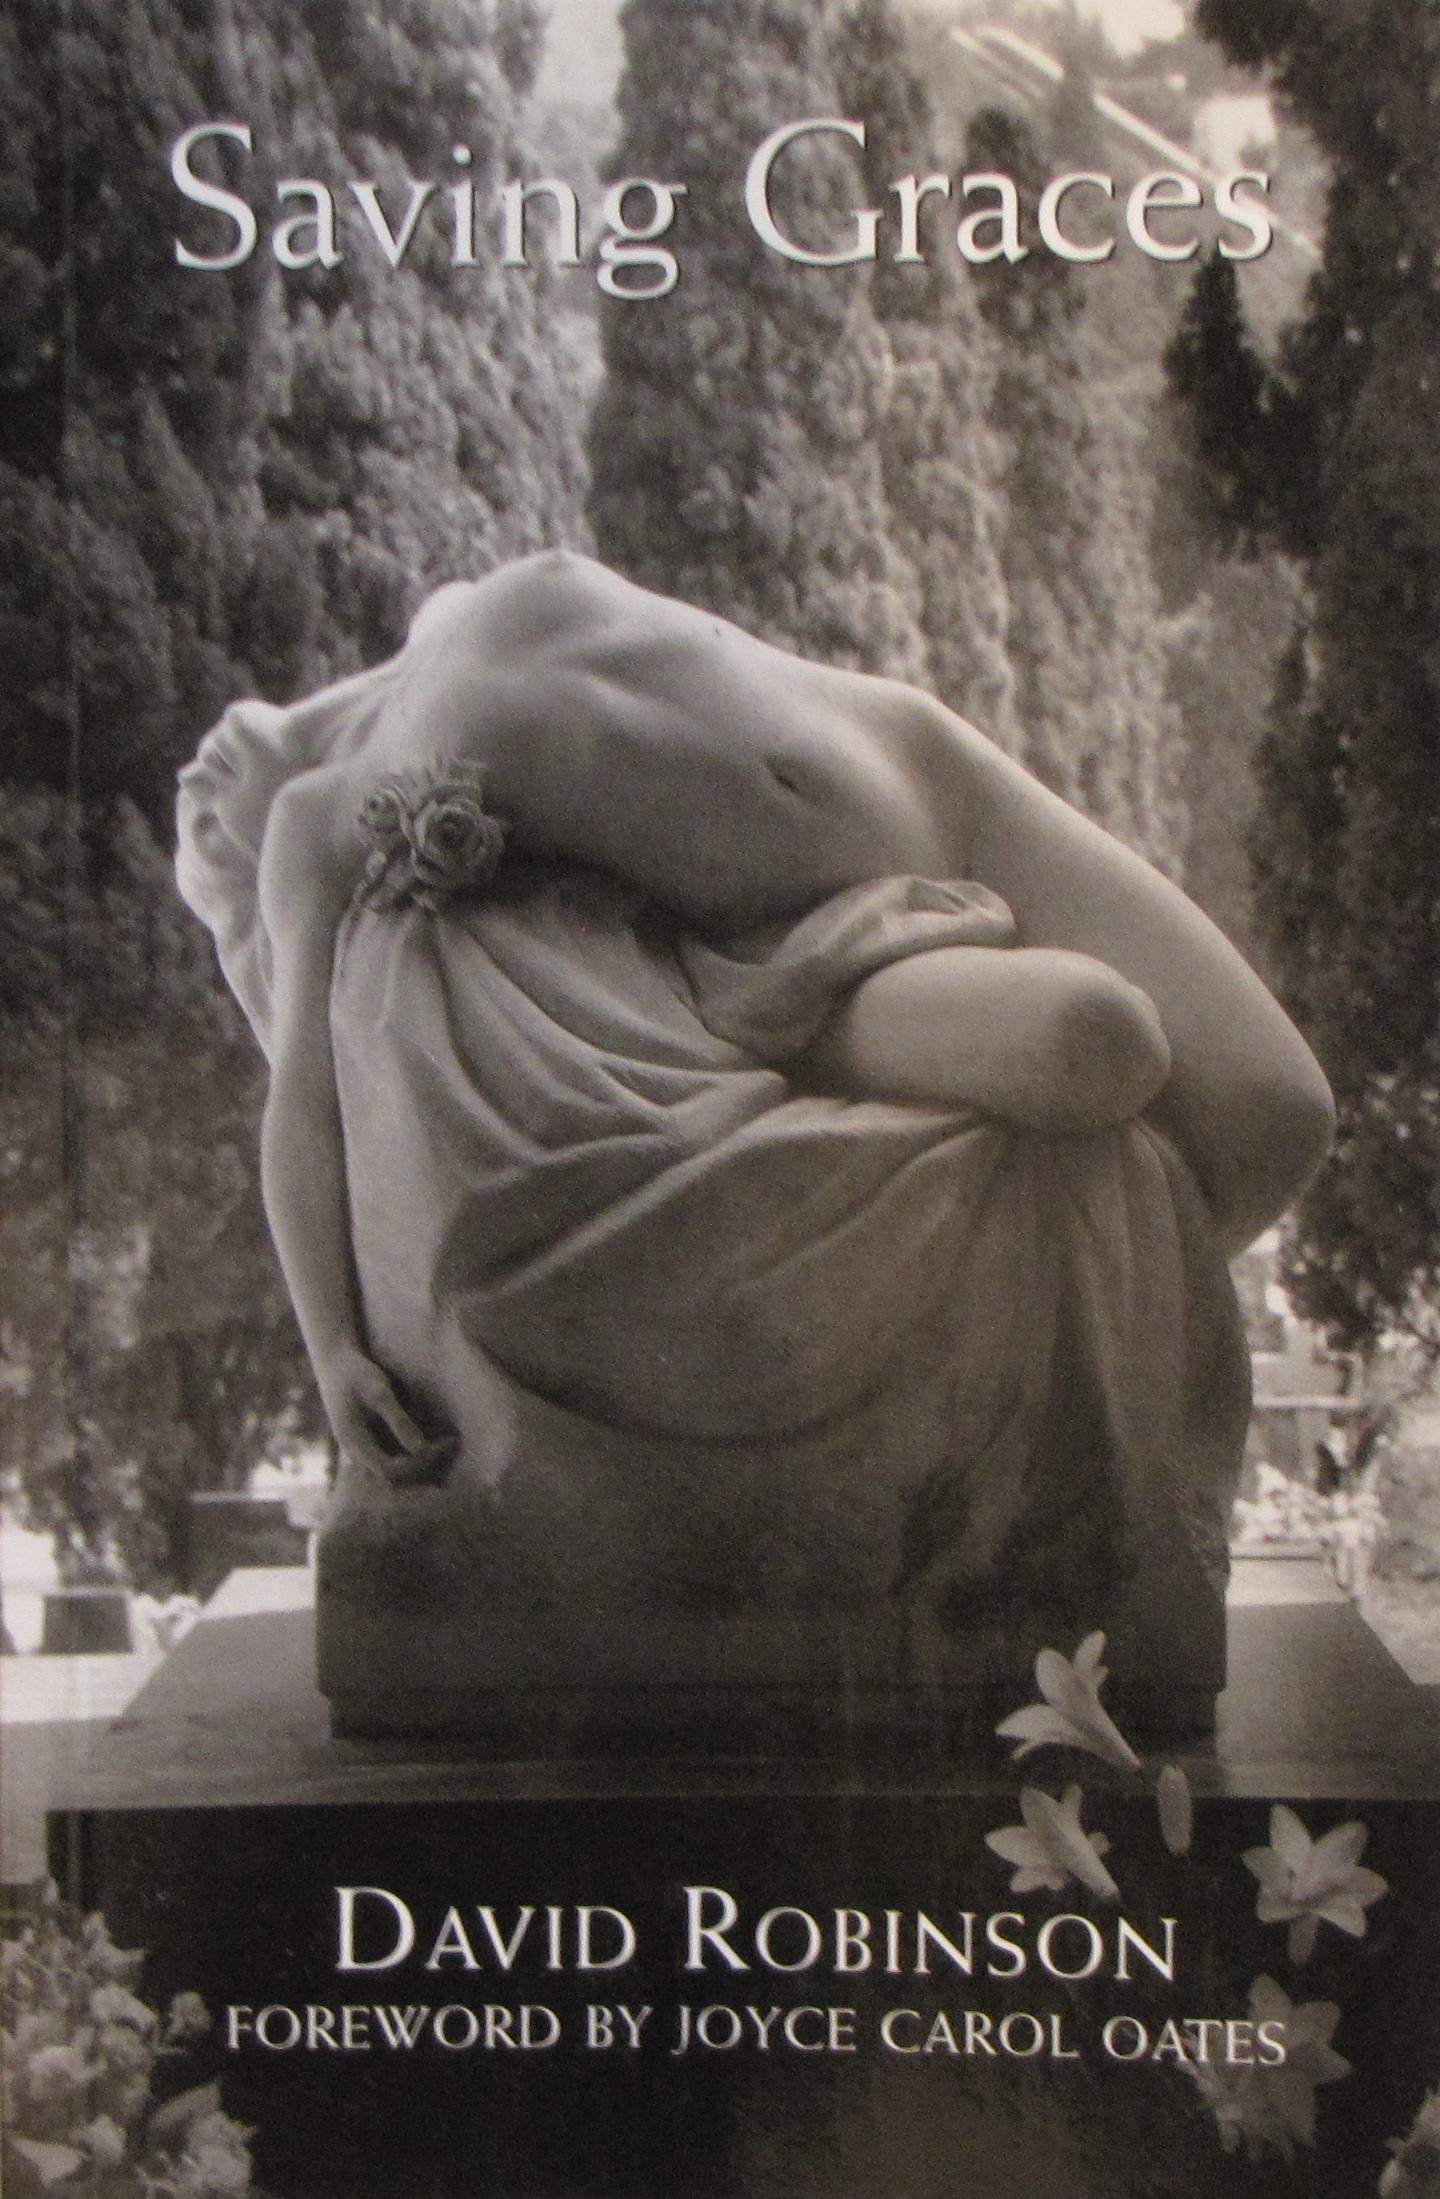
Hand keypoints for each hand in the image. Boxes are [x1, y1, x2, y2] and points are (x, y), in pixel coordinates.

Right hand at [319, 1343, 455, 1485]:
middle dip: (424, 1465)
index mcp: (355, 1444)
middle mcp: (358, 1453)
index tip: (439, 1446)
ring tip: (449, 1443)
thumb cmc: (356, 1374)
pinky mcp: (372, 1441)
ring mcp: (364, 1448)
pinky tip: (437, 1438)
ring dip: (422, 1460)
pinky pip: (395, 1455)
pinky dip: (416, 1450)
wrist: (335, 1362)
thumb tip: (421, 1450)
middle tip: (451, 1443)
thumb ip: (399, 1421)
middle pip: (394, 1476)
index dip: (416, 1465)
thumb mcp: (379, 1394)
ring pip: (396, 1468)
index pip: (389, 1471)